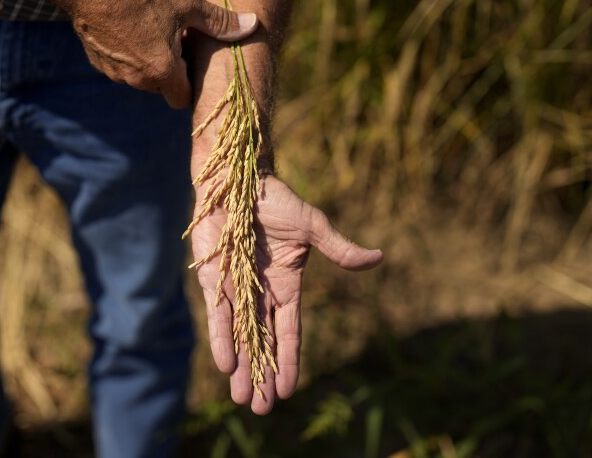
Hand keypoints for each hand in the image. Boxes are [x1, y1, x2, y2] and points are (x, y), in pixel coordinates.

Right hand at [64, 0, 257, 107]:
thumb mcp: (186, 3)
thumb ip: (220, 22)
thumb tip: (253, 24)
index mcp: (162, 72)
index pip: (182, 99)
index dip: (189, 84)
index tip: (189, 60)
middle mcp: (137, 80)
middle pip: (162, 88)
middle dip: (170, 71)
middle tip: (173, 40)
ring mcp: (115, 73)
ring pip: (140, 78)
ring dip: (148, 63)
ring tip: (151, 31)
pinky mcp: (98, 63)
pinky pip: (120, 68)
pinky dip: (128, 56)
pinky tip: (130, 29)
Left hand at [190, 176, 382, 413]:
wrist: (238, 182)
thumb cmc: (277, 200)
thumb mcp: (313, 226)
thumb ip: (339, 249)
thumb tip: (378, 258)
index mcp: (288, 285)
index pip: (290, 333)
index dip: (289, 362)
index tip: (287, 391)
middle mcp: (262, 294)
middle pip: (263, 343)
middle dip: (263, 375)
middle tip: (261, 409)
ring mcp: (237, 289)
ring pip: (241, 337)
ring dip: (242, 368)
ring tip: (242, 399)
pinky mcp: (213, 281)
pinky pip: (218, 317)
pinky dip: (222, 340)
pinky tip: (225, 366)